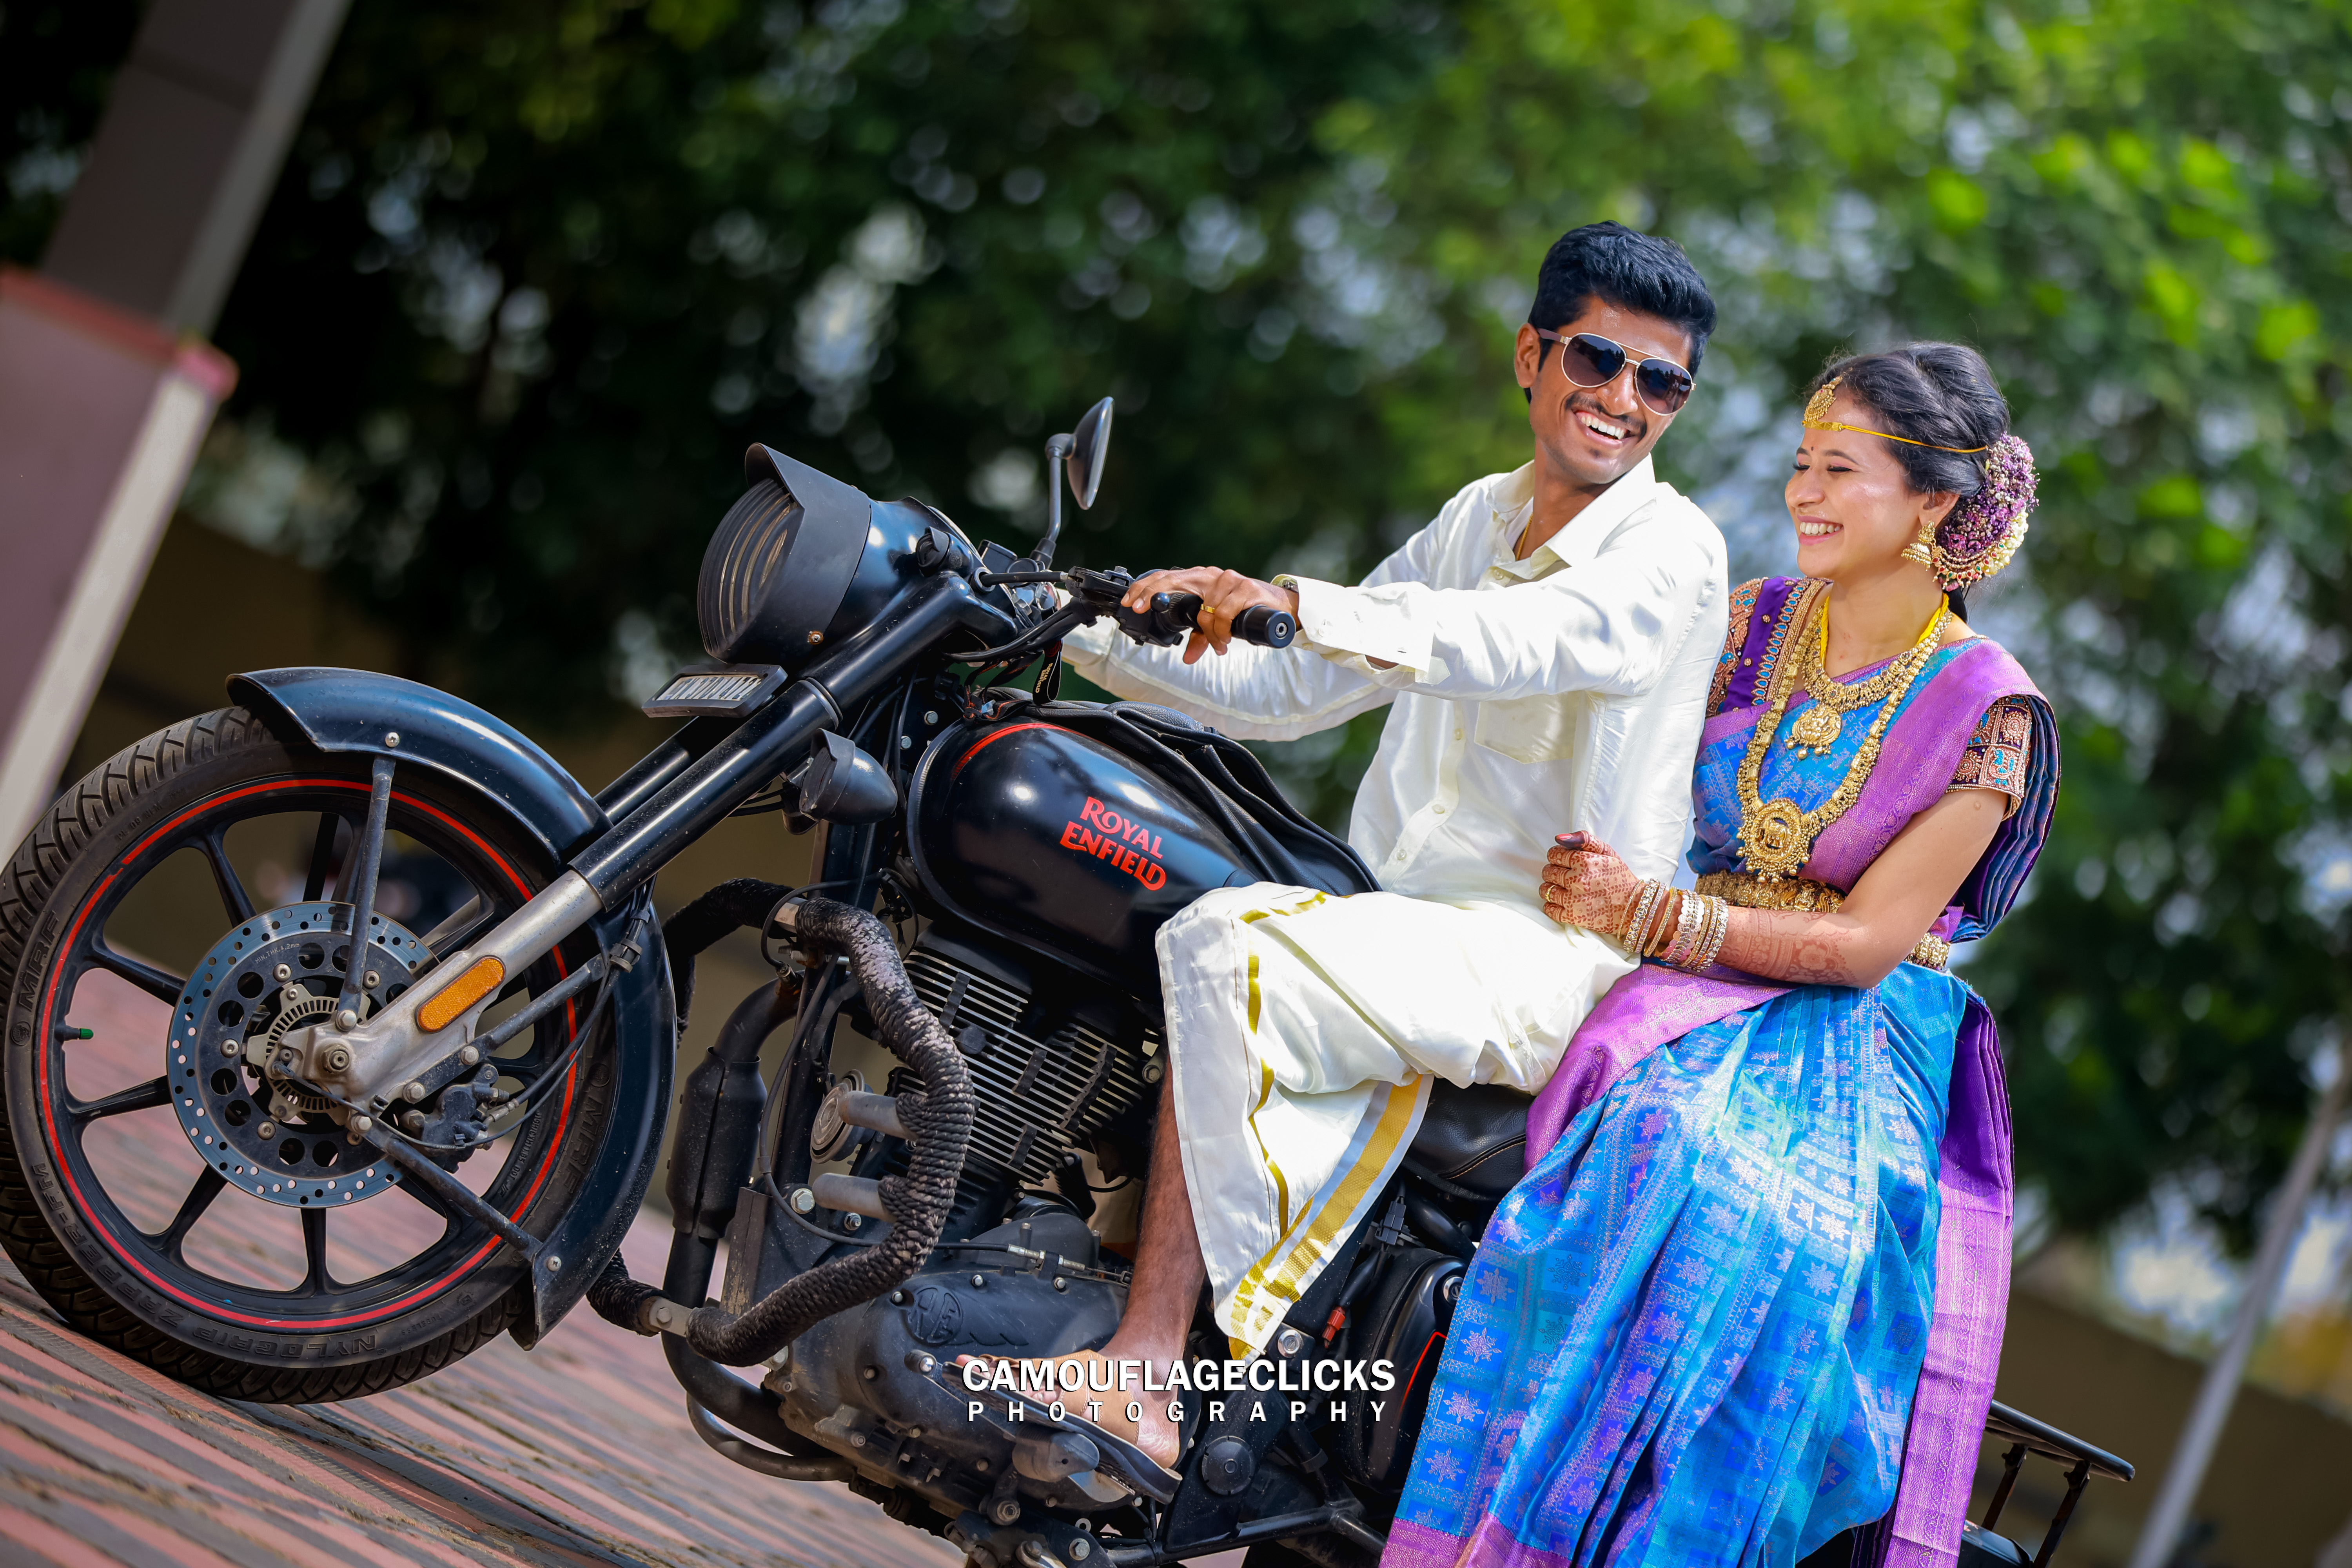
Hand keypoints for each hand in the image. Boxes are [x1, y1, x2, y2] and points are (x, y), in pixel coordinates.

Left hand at [1123, 567, 1300, 663]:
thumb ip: (1201, 636)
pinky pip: (1223, 611)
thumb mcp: (1218, 624)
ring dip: (1208, 632)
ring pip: (1203, 607)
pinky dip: (1221, 629)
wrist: (1280, 607)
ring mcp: (1228, 580)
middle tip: (1140, 607)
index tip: (1131, 603)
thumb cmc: (1245, 611)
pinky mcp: (1245, 588)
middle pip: (1174, 578)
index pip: (1167, 577)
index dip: (1146, 587)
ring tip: (1217, 644)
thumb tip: (1186, 657)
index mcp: (1201, 579)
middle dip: (1152, 593)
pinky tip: (1224, 640)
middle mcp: (1211, 575)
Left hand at [1541, 832, 1640, 936]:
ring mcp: (1574, 900)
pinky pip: (1549, 909)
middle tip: (1564, 875)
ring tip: (1562, 888)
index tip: (1563, 861)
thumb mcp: (1607, 852)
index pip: (1554, 854)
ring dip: (1550, 888)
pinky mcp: (1573, 917)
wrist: (1633, 906)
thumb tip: (1558, 838)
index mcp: (1585, 862)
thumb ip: (1584, 840)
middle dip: (1553, 872)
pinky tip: (1561, 902)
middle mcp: (1577, 880)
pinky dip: (1551, 905)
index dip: (1557, 856)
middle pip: (1548, 872)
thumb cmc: (1619, 877)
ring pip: (1545, 890)